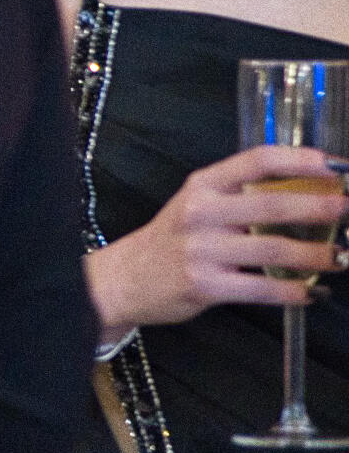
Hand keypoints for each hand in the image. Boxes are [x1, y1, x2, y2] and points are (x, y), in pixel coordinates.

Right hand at [88, 144, 344, 333]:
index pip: (257, 160)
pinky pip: (262, 289)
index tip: (338, 164)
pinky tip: (314, 292)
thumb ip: (245, 196)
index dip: (301, 160)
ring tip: (343, 257)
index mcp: (204, 184)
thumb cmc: (176, 239)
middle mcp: (200, 212)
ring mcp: (201, 249)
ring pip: (273, 250)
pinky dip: (294, 292)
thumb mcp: (200, 204)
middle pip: (271, 205)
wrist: (126, 277)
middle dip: (320, 207)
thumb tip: (314, 192)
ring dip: (317, 254)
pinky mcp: (204, 285)